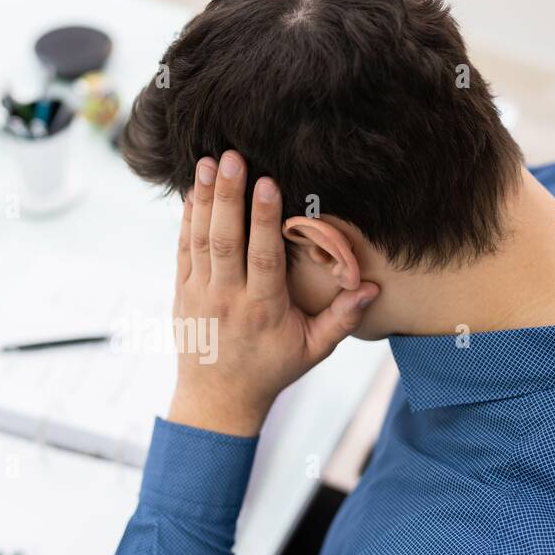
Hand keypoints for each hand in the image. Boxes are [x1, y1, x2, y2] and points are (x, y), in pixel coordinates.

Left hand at [167, 151, 379, 436]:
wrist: (218, 398)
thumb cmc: (271, 370)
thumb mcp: (313, 350)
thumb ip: (341, 319)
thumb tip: (372, 288)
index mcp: (262, 309)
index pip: (262, 257)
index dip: (263, 219)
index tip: (266, 182)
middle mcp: (227, 298)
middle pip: (226, 240)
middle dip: (227, 196)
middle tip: (230, 156)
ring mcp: (200, 294)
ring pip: (200, 240)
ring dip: (202, 199)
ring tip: (206, 161)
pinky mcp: (182, 292)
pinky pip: (183, 249)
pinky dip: (186, 219)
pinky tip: (191, 191)